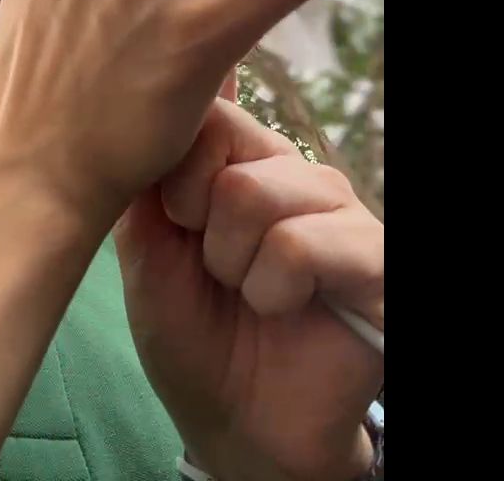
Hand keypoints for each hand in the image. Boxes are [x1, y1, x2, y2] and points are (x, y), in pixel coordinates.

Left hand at [115, 97, 383, 480]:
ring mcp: (340, 211)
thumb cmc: (188, 330)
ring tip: (244, 291)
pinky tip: (279, 308)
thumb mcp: (145, 249)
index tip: (176, 225)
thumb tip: (147, 97)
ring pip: (255, 192)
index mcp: (243, 161)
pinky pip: (300, 244)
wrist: (237, 424)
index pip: (205, 109)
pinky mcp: (376, 258)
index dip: (173, 170)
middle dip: (197, 219)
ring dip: (231, 262)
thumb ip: (146, 176)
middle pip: (227, 139)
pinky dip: (269, 289)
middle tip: (213, 266)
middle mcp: (296, 172)